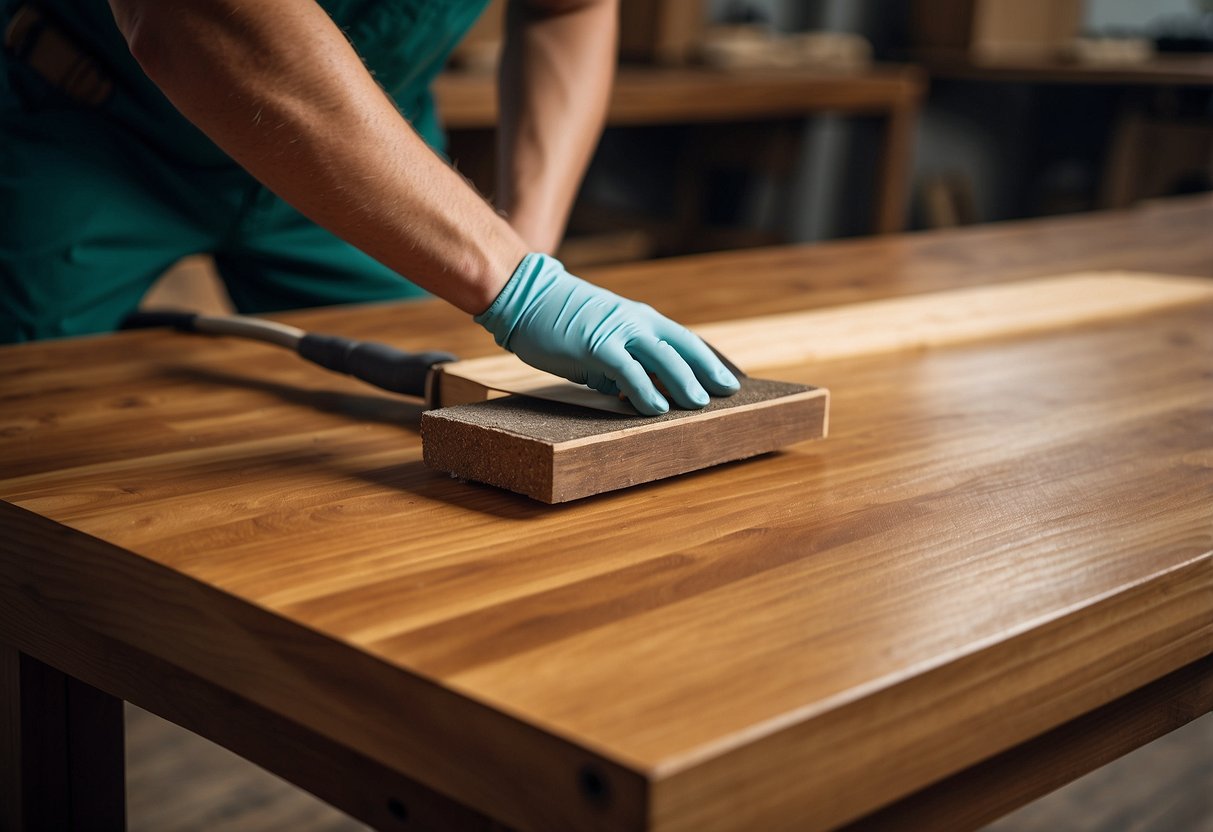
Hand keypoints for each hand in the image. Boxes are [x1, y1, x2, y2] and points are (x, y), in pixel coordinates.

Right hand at [475, 254, 740, 414]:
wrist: (525, 295)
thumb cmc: (558, 320)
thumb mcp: (597, 339)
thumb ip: (615, 362)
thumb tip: (619, 390)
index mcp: (639, 319)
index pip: (683, 341)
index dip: (707, 361)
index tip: (726, 380)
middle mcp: (635, 322)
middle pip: (683, 348)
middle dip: (707, 372)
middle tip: (727, 393)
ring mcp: (617, 332)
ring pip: (663, 359)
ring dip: (684, 383)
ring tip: (699, 405)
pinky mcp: (596, 345)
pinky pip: (628, 371)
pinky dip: (645, 391)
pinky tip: (657, 408)